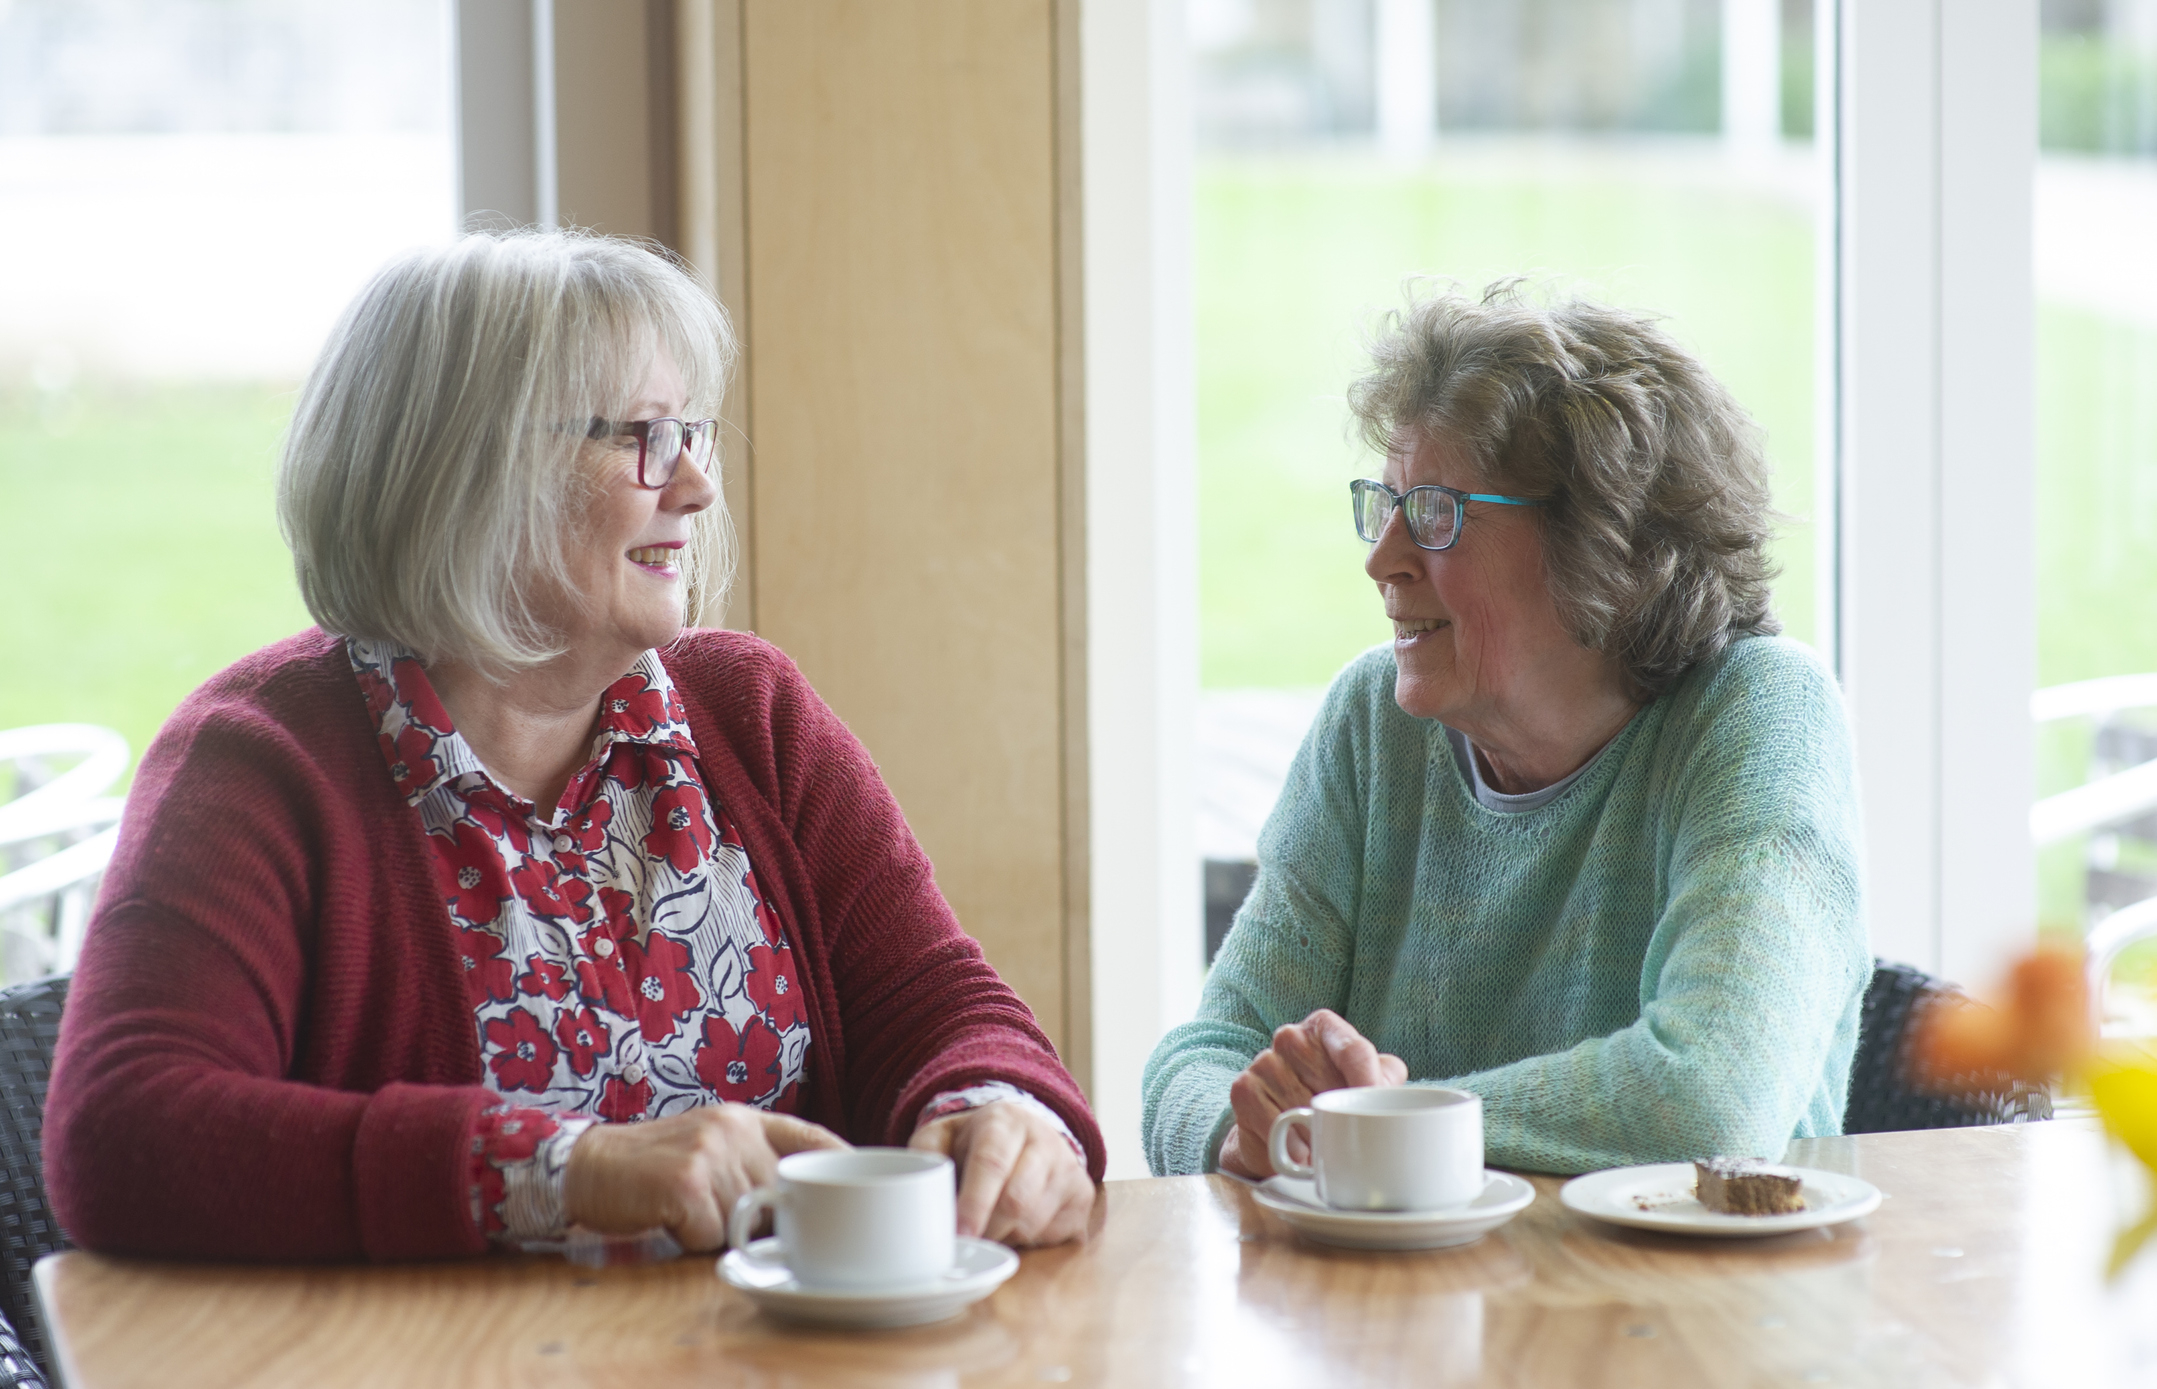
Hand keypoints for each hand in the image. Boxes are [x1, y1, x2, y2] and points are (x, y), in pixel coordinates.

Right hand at [563, 1104, 848, 1251]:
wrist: (585, 1164)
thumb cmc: (650, 1167)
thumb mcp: (708, 1144)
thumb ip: (751, 1159)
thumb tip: (801, 1201)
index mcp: (744, 1118)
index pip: (810, 1138)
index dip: (840, 1162)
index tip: (862, 1183)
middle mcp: (734, 1128)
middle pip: (779, 1194)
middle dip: (758, 1217)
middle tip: (716, 1211)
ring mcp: (711, 1152)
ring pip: (745, 1219)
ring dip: (718, 1230)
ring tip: (684, 1210)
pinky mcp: (687, 1183)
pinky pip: (711, 1234)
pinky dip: (691, 1238)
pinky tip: (669, 1218)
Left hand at [909, 1101, 1094, 1246]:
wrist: (1027, 1132)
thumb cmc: (975, 1142)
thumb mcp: (943, 1135)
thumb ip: (924, 1154)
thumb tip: (917, 1191)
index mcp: (1005, 1121)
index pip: (991, 1164)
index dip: (974, 1203)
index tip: (960, 1235)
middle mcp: (1044, 1141)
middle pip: (1016, 1201)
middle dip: (986, 1229)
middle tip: (965, 1241)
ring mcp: (1069, 1170)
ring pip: (1033, 1223)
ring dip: (1004, 1238)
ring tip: (989, 1225)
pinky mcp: (1082, 1198)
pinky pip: (1053, 1237)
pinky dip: (1028, 1242)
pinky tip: (1015, 1227)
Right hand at [1218, 1009, 1407, 1179]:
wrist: (1280, 1124)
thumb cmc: (1330, 1097)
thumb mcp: (1366, 1082)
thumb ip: (1385, 1078)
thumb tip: (1389, 1092)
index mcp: (1325, 1027)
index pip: (1354, 1051)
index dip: (1370, 1084)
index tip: (1378, 1112)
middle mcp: (1290, 1037)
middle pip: (1328, 1084)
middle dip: (1342, 1118)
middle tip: (1352, 1140)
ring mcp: (1264, 1061)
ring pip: (1302, 1108)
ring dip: (1317, 1137)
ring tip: (1326, 1148)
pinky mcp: (1244, 1089)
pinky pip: (1275, 1123)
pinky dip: (1293, 1146)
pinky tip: (1301, 1154)